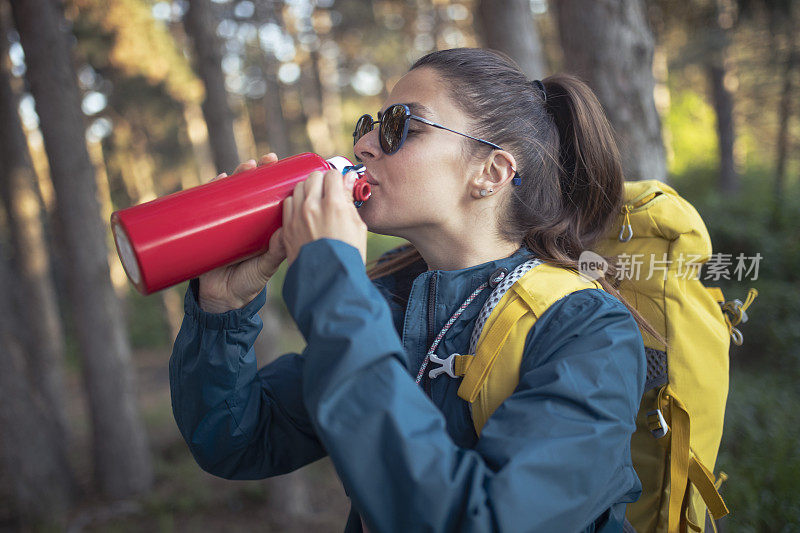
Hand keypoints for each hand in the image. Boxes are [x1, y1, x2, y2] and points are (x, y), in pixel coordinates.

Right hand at [198, 154, 286, 312]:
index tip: (283, 167)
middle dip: (257, 172)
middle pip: (250, 190)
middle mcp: (244, 220)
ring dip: (236, 176)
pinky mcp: (207, 229)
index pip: (269, 197)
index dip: (275, 181)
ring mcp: (225, 222)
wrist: (222, 300)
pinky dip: (210, 191)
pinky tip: (218, 180)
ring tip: (246, 167)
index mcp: (262, 226)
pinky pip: (207, 206)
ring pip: (230, 193)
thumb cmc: (248, 283)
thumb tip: (284, 234)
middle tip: (265, 161)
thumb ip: (274, 253)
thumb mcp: (265, 267)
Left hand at [281, 169, 367, 266]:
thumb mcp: (357, 227)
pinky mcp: (287, 228)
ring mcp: (297, 217)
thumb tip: (349, 178)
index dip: (338, 178)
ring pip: (298, 188)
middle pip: (313, 176)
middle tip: (327, 190)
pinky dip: (295, 203)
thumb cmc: (348, 256)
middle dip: (322, 180)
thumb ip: (349, 200)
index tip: (339, 184)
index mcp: (334, 205)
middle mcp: (313, 207)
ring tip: (314, 200)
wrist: (329, 281)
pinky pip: (287, 204)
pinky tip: (302, 210)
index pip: (332, 175)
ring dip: (307, 189)